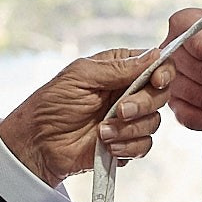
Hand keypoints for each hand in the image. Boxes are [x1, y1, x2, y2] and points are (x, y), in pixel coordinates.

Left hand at [0, 48, 168, 185]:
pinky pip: (144, 146)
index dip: (163, 72)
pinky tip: (107, 146)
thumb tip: (154, 54)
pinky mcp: (125, 143)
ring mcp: (128, 119)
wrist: (38, 144)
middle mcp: (127, 92)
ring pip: (154, 122)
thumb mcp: (81, 76)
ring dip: (129, 129)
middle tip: (120, 111)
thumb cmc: (51, 104)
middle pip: (161, 95)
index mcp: (119, 69)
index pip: (156, 64)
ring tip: (102, 132)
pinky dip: (127, 147)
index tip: (156, 81)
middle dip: (143, 105)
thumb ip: (119, 67)